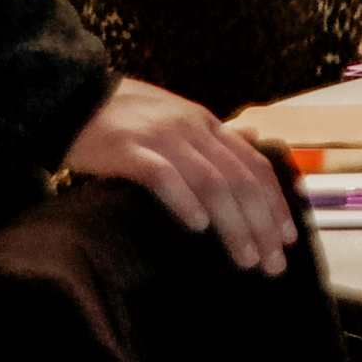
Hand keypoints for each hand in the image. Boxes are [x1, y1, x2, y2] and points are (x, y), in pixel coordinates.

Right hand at [67, 76, 297, 273]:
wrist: (73, 97)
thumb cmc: (126, 118)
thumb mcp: (178, 119)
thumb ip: (213, 137)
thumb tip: (250, 143)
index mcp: (207, 125)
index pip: (255, 165)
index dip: (275, 202)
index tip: (288, 237)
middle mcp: (193, 128)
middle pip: (240, 180)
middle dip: (263, 224)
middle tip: (274, 264)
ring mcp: (163, 137)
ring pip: (212, 182)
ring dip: (234, 224)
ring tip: (246, 259)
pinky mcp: (129, 150)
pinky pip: (163, 176)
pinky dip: (185, 201)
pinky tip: (198, 227)